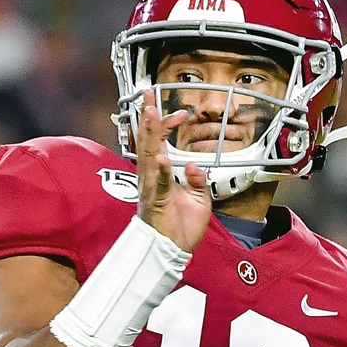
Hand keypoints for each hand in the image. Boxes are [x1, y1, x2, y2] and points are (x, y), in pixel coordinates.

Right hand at [136, 89, 211, 251]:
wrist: (174, 252)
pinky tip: (162, 157)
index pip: (160, 144)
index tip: (178, 112)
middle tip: (148, 94)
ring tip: (150, 112)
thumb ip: (197, 179)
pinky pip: (159, 184)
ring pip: (149, 156)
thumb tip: (195, 165)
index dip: (166, 126)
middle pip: (148, 142)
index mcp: (160, 175)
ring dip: (150, 134)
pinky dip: (161, 171)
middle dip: (148, 117)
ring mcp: (151, 189)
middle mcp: (151, 178)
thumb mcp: (198, 198)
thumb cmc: (181, 227)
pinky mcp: (156, 203)